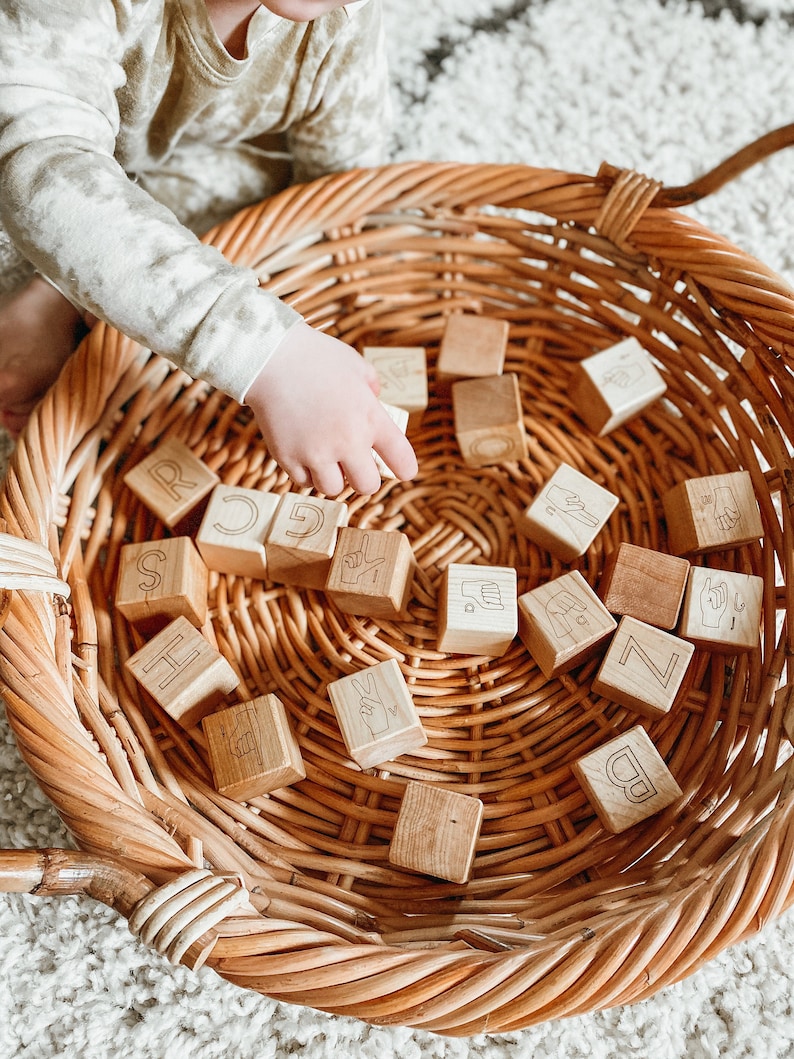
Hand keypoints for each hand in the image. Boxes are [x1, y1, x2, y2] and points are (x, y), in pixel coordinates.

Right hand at [245, 322, 417, 495]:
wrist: (270, 358)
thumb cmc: (315, 357)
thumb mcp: (356, 365)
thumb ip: (371, 387)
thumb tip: (374, 398)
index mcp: (371, 418)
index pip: (401, 459)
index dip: (404, 468)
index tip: (402, 470)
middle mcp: (347, 441)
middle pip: (367, 486)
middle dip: (363, 477)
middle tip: (354, 465)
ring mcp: (316, 453)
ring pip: (333, 489)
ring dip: (332, 477)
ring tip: (325, 459)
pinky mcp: (289, 458)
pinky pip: (304, 481)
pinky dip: (307, 472)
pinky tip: (304, 453)